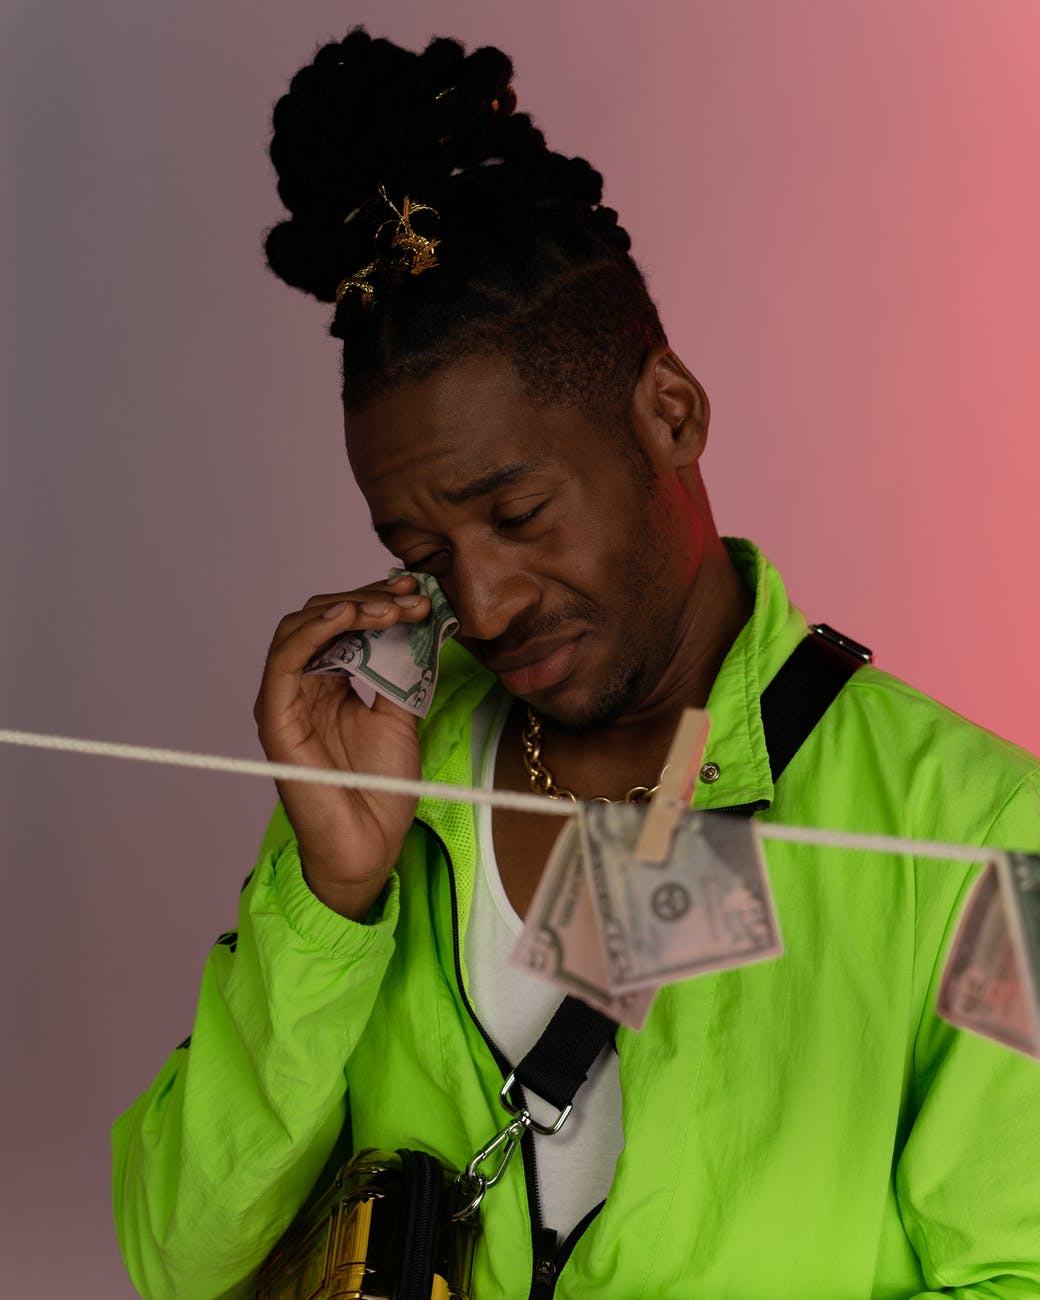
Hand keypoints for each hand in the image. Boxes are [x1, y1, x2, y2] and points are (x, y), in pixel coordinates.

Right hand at [254, 573, 431, 918]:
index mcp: (329, 681)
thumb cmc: (381, 790)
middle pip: (323, 616)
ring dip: (348, 607)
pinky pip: (285, 659)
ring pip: (300, 627)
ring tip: (390, 605)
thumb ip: (402, 671)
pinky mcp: (276, 717)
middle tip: (411, 594)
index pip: (345, 622)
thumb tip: (422, 623)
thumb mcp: (402, 716)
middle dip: (369, 597)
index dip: (380, 600)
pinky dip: (315, 630)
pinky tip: (350, 615)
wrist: (368, 847)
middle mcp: (302, 684)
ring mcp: (286, 699)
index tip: (420, 592)